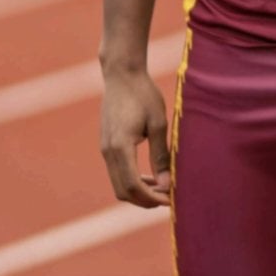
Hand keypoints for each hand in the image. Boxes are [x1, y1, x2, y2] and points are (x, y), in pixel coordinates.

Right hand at [99, 68, 171, 206]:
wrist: (122, 74)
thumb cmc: (143, 94)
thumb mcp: (158, 123)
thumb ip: (160, 156)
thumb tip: (165, 184)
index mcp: (121, 147)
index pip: (133, 186)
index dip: (152, 198)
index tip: (170, 200)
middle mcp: (108, 151)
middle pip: (123, 191)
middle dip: (145, 200)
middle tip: (168, 198)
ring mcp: (105, 149)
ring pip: (118, 184)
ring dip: (139, 192)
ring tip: (162, 189)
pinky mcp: (106, 145)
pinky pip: (117, 172)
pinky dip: (132, 180)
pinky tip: (149, 176)